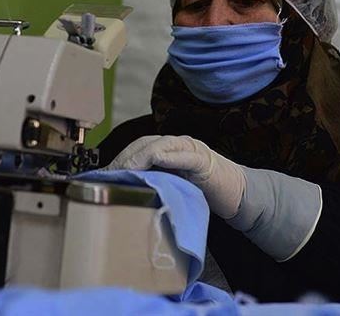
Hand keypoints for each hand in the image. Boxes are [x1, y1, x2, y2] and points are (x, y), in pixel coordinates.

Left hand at [105, 135, 245, 218]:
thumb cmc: (202, 192)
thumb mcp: (170, 188)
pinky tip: (158, 158)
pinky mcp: (205, 161)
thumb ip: (150, 184)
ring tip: (126, 168)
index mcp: (165, 151)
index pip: (136, 149)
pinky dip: (171, 156)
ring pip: (161, 145)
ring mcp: (191, 150)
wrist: (236, 194)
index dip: (118, 160)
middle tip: (109, 174)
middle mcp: (176, 145)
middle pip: (143, 144)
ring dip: (141, 156)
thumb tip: (120, 192)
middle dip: (124, 158)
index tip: (102, 175)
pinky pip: (186, 155)